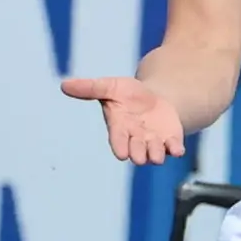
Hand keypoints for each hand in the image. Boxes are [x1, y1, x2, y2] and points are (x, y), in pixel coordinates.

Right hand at [59, 76, 186, 165]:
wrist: (155, 97)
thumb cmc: (127, 93)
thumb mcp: (110, 86)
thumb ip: (90, 88)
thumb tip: (64, 85)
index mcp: (119, 129)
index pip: (117, 141)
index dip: (119, 147)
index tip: (121, 153)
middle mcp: (136, 140)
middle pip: (136, 152)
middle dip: (138, 154)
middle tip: (139, 156)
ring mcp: (154, 142)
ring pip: (155, 154)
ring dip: (156, 154)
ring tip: (158, 152)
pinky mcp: (170, 140)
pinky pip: (173, 149)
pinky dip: (175, 150)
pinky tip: (177, 150)